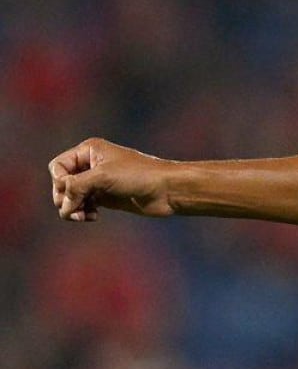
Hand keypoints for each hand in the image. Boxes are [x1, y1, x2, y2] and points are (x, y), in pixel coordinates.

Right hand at [50, 139, 174, 221]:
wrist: (168, 190)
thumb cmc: (139, 176)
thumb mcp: (103, 177)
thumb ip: (77, 187)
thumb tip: (62, 205)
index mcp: (88, 151)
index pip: (58, 167)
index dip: (59, 182)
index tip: (70, 193)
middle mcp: (91, 165)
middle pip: (62, 183)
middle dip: (64, 198)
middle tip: (73, 211)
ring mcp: (98, 182)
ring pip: (72, 196)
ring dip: (72, 208)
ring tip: (82, 217)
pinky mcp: (106, 197)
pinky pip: (84, 205)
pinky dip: (83, 212)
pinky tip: (92, 217)